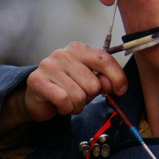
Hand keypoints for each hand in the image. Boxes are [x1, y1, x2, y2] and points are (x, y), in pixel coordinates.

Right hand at [0, 42, 126, 132]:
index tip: (121, 90)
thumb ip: (103, 80)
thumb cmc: (66, 88)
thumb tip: (115, 85)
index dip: (117, 76)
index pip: (104, 59)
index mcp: (79, 49)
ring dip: (77, 105)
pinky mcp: (37, 80)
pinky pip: (64, 100)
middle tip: (80, 96)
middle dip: (90, 97)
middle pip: (93, 83)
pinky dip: (66, 109)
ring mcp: (49, 65)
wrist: (37, 99)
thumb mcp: (89, 82)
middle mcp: (63, 54)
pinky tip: (60, 105)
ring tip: (70, 102)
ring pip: (79, 95)